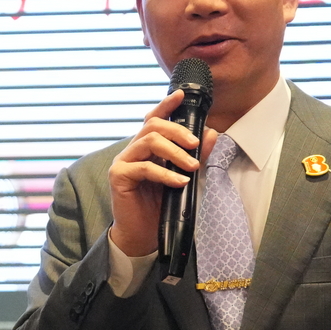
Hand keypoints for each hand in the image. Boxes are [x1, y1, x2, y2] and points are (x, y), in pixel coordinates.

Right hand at [106, 90, 198, 258]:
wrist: (143, 235)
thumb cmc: (160, 206)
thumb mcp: (183, 178)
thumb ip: (196, 156)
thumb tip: (212, 134)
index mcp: (147, 147)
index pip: (154, 119)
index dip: (166, 105)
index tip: (182, 95)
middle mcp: (133, 150)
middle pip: (153, 126)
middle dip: (177, 131)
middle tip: (196, 145)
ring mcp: (123, 161)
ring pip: (148, 142)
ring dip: (174, 152)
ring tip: (191, 167)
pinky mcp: (119, 176)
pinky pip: (144, 168)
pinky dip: (165, 174)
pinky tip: (180, 182)